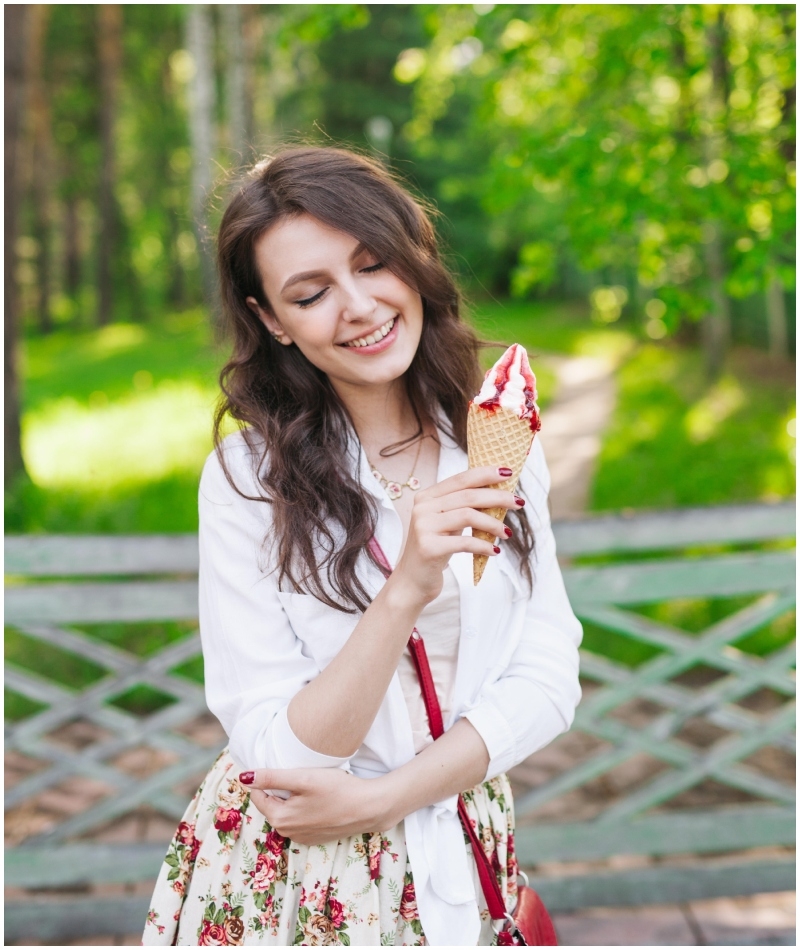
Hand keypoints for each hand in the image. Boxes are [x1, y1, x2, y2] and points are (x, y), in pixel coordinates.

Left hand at [240, 767, 393, 844]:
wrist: (368, 808)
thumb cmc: (337, 790)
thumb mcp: (303, 778)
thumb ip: (272, 777)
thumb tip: (243, 777)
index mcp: (280, 818)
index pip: (258, 795)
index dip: (264, 778)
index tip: (278, 766)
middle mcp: (287, 832)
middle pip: (272, 803)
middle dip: (277, 789)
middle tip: (297, 773)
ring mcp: (302, 837)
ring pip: (286, 812)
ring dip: (290, 799)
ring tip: (307, 784)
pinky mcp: (315, 837)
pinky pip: (299, 820)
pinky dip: (302, 808)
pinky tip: (318, 798)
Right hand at [392, 465, 521, 603]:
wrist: (412, 581)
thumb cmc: (436, 549)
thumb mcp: (446, 523)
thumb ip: (462, 507)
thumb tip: (498, 494)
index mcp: (426, 497)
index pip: (460, 479)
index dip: (485, 474)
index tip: (508, 472)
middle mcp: (422, 508)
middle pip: (468, 496)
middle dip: (498, 497)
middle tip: (519, 503)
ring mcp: (424, 527)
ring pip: (468, 515)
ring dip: (494, 524)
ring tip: (507, 533)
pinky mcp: (429, 548)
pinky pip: (465, 542)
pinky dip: (484, 545)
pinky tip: (495, 550)